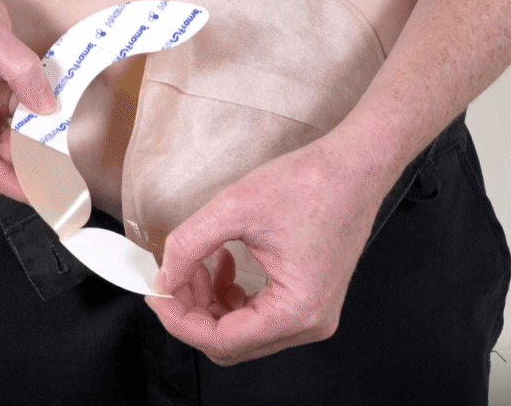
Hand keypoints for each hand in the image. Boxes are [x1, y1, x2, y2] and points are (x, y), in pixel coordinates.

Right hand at [0, 0, 56, 199]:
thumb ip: (20, 71)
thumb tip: (47, 108)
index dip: (6, 181)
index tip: (38, 194)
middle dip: (24, 171)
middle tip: (63, 178)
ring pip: (7, 150)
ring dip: (33, 149)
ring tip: (64, 150)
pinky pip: (17, 125)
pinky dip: (35, 126)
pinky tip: (54, 121)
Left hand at [145, 137, 389, 365]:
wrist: (355, 166)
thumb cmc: (309, 183)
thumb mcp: (234, 208)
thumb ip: (188, 246)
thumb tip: (163, 278)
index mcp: (296, 310)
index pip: (220, 340)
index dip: (178, 319)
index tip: (155, 291)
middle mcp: (309, 324)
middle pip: (230, 343)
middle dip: (193, 311)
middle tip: (172, 275)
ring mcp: (313, 315)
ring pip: (241, 331)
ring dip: (210, 302)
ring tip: (197, 263)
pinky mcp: (310, 300)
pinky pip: (259, 315)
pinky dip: (232, 296)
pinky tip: (223, 263)